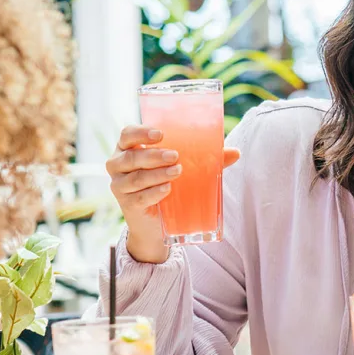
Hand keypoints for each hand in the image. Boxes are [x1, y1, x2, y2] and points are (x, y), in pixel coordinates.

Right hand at [107, 125, 240, 262]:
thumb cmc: (166, 184)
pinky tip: (167, 190)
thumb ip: (205, 159)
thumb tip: (235, 152)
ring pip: (135, 177)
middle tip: (175, 156)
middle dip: (154, 155)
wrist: (155, 222)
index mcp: (129, 148)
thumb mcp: (183, 168)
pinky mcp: (126, 205)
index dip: (140, 132)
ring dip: (157, 174)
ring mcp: (119, 185)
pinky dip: (153, 193)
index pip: (127, 134)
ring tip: (177, 172)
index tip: (160, 134)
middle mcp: (118, 164)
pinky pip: (138, 197)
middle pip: (131, 156)